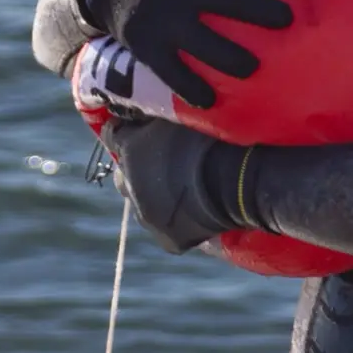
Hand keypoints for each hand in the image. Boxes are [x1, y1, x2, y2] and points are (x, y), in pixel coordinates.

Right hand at [83, 0, 303, 111]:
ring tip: (253, 67)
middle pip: (229, 0)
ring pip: (204, 43)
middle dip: (263, 11)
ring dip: (232, 59)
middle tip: (287, 20)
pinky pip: (172, 72)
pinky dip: (191, 88)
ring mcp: (161, 17)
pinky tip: (210, 99)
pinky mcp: (146, 45)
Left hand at [111, 118, 247, 254]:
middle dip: (137, 171)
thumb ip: (155, 118)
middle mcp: (130, 186)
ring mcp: (148, 216)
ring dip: (156, 198)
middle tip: (162, 165)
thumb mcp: (179, 114)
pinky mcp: (169, 240)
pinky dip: (178, 222)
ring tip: (183, 192)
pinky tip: (196, 214)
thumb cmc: (214, 138)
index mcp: (129, 150)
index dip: (128, 131)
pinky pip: (168, 230)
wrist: (240, 180)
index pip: (112, 136)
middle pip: (124, 177)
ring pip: (144, 206)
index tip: (140, 128)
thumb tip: (145, 112)